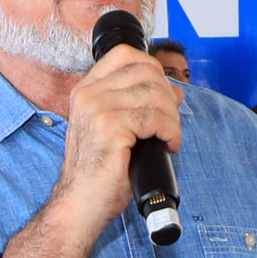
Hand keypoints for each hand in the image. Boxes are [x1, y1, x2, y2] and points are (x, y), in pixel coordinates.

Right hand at [60, 42, 181, 223]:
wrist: (81, 202)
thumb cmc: (99, 171)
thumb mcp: (116, 129)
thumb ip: (138, 105)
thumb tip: (175, 91)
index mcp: (86, 90)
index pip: (125, 54)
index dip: (152, 69)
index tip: (162, 95)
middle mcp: (88, 94)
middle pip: (146, 72)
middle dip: (168, 96)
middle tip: (169, 122)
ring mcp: (97, 108)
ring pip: (155, 95)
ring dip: (172, 118)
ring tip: (169, 137)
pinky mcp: (110, 127)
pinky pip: (155, 118)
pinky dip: (170, 132)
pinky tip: (167, 145)